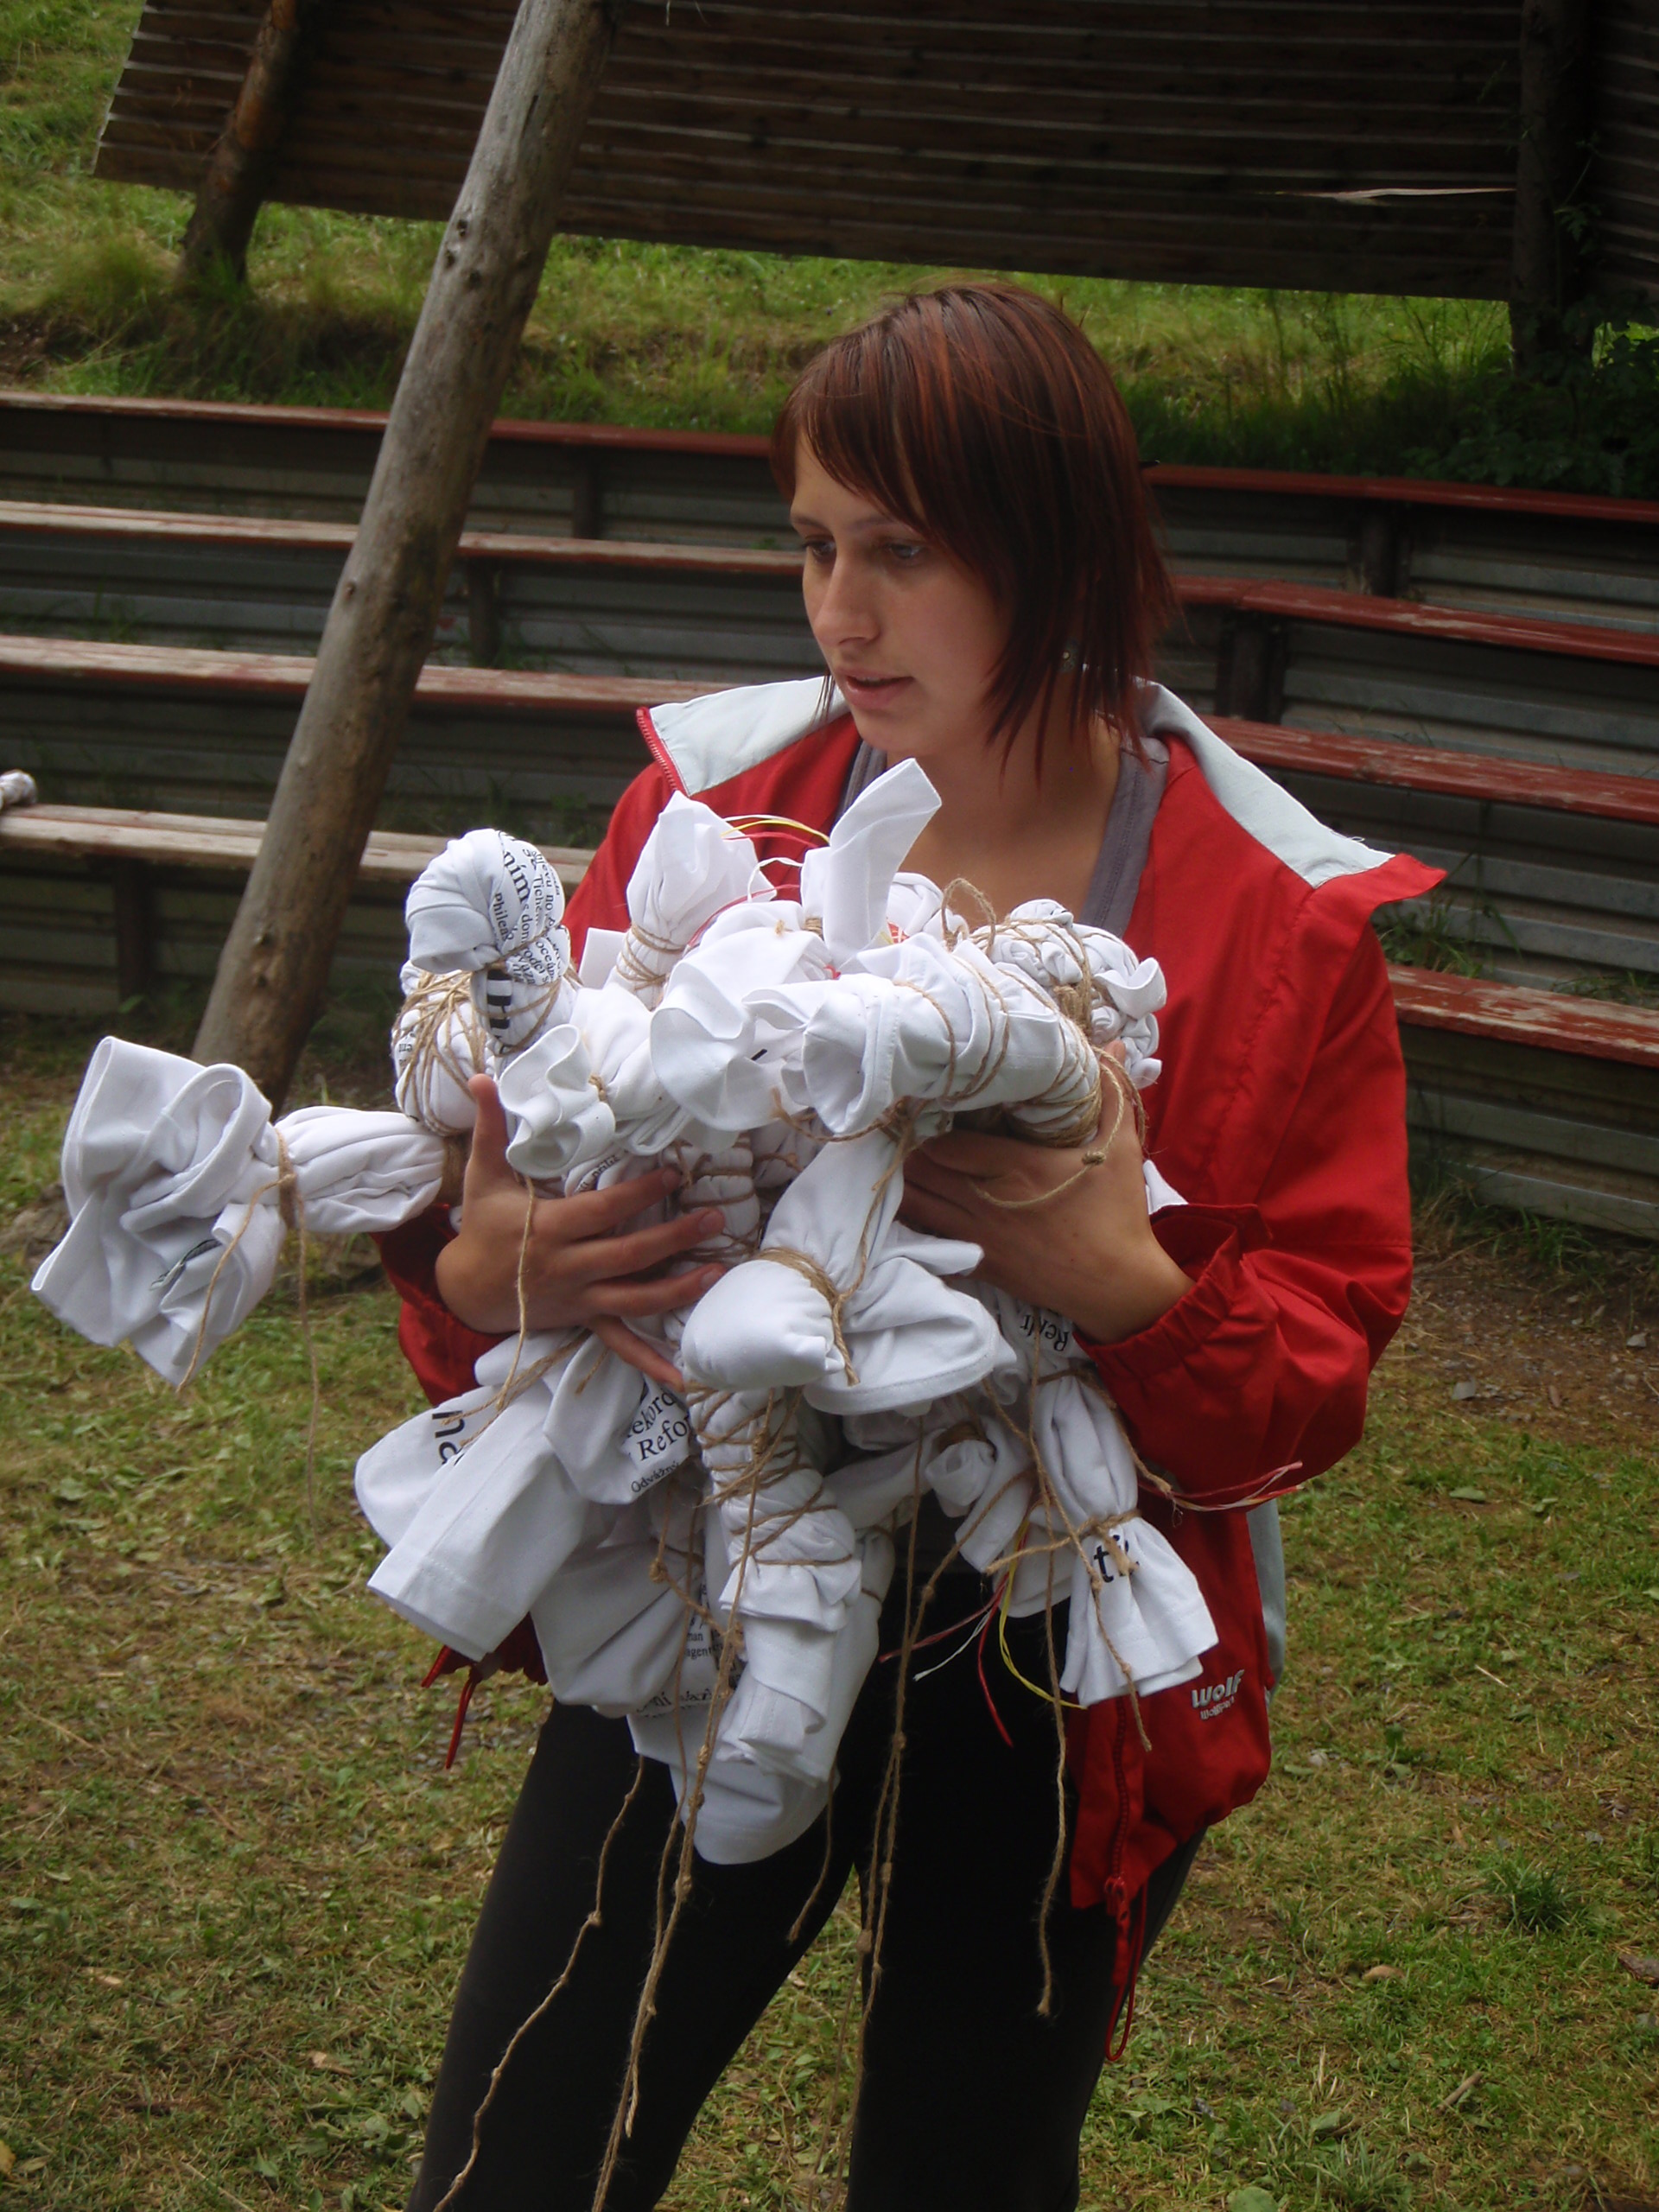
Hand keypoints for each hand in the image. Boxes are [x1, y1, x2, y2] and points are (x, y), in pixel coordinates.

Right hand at [433, 1077, 724, 1388]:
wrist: (466, 1288)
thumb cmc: (483, 1226)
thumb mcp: (484, 1176)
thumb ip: (491, 1127)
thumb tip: (480, 1077)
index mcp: (551, 1230)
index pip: (604, 1211)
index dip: (640, 1194)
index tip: (675, 1175)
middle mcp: (570, 1268)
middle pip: (630, 1255)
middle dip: (675, 1239)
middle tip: (716, 1218)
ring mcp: (580, 1299)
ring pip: (635, 1300)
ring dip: (679, 1290)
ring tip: (718, 1272)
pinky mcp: (585, 1319)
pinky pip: (620, 1344)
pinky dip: (650, 1361)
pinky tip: (681, 1375)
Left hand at [897, 1072, 1191, 1344]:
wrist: (1118, 1284)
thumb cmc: (1118, 1213)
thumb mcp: (1120, 1148)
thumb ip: (1109, 1093)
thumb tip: (1112, 1043)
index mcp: (1017, 1166)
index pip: (945, 1143)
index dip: (926, 1124)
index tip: (921, 1106)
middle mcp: (988, 1199)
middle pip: (920, 1171)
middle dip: (904, 1149)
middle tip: (895, 1130)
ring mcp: (979, 1235)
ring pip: (916, 1205)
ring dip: (903, 1183)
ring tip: (891, 1163)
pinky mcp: (979, 1264)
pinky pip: (928, 1242)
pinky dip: (911, 1223)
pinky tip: (902, 1209)